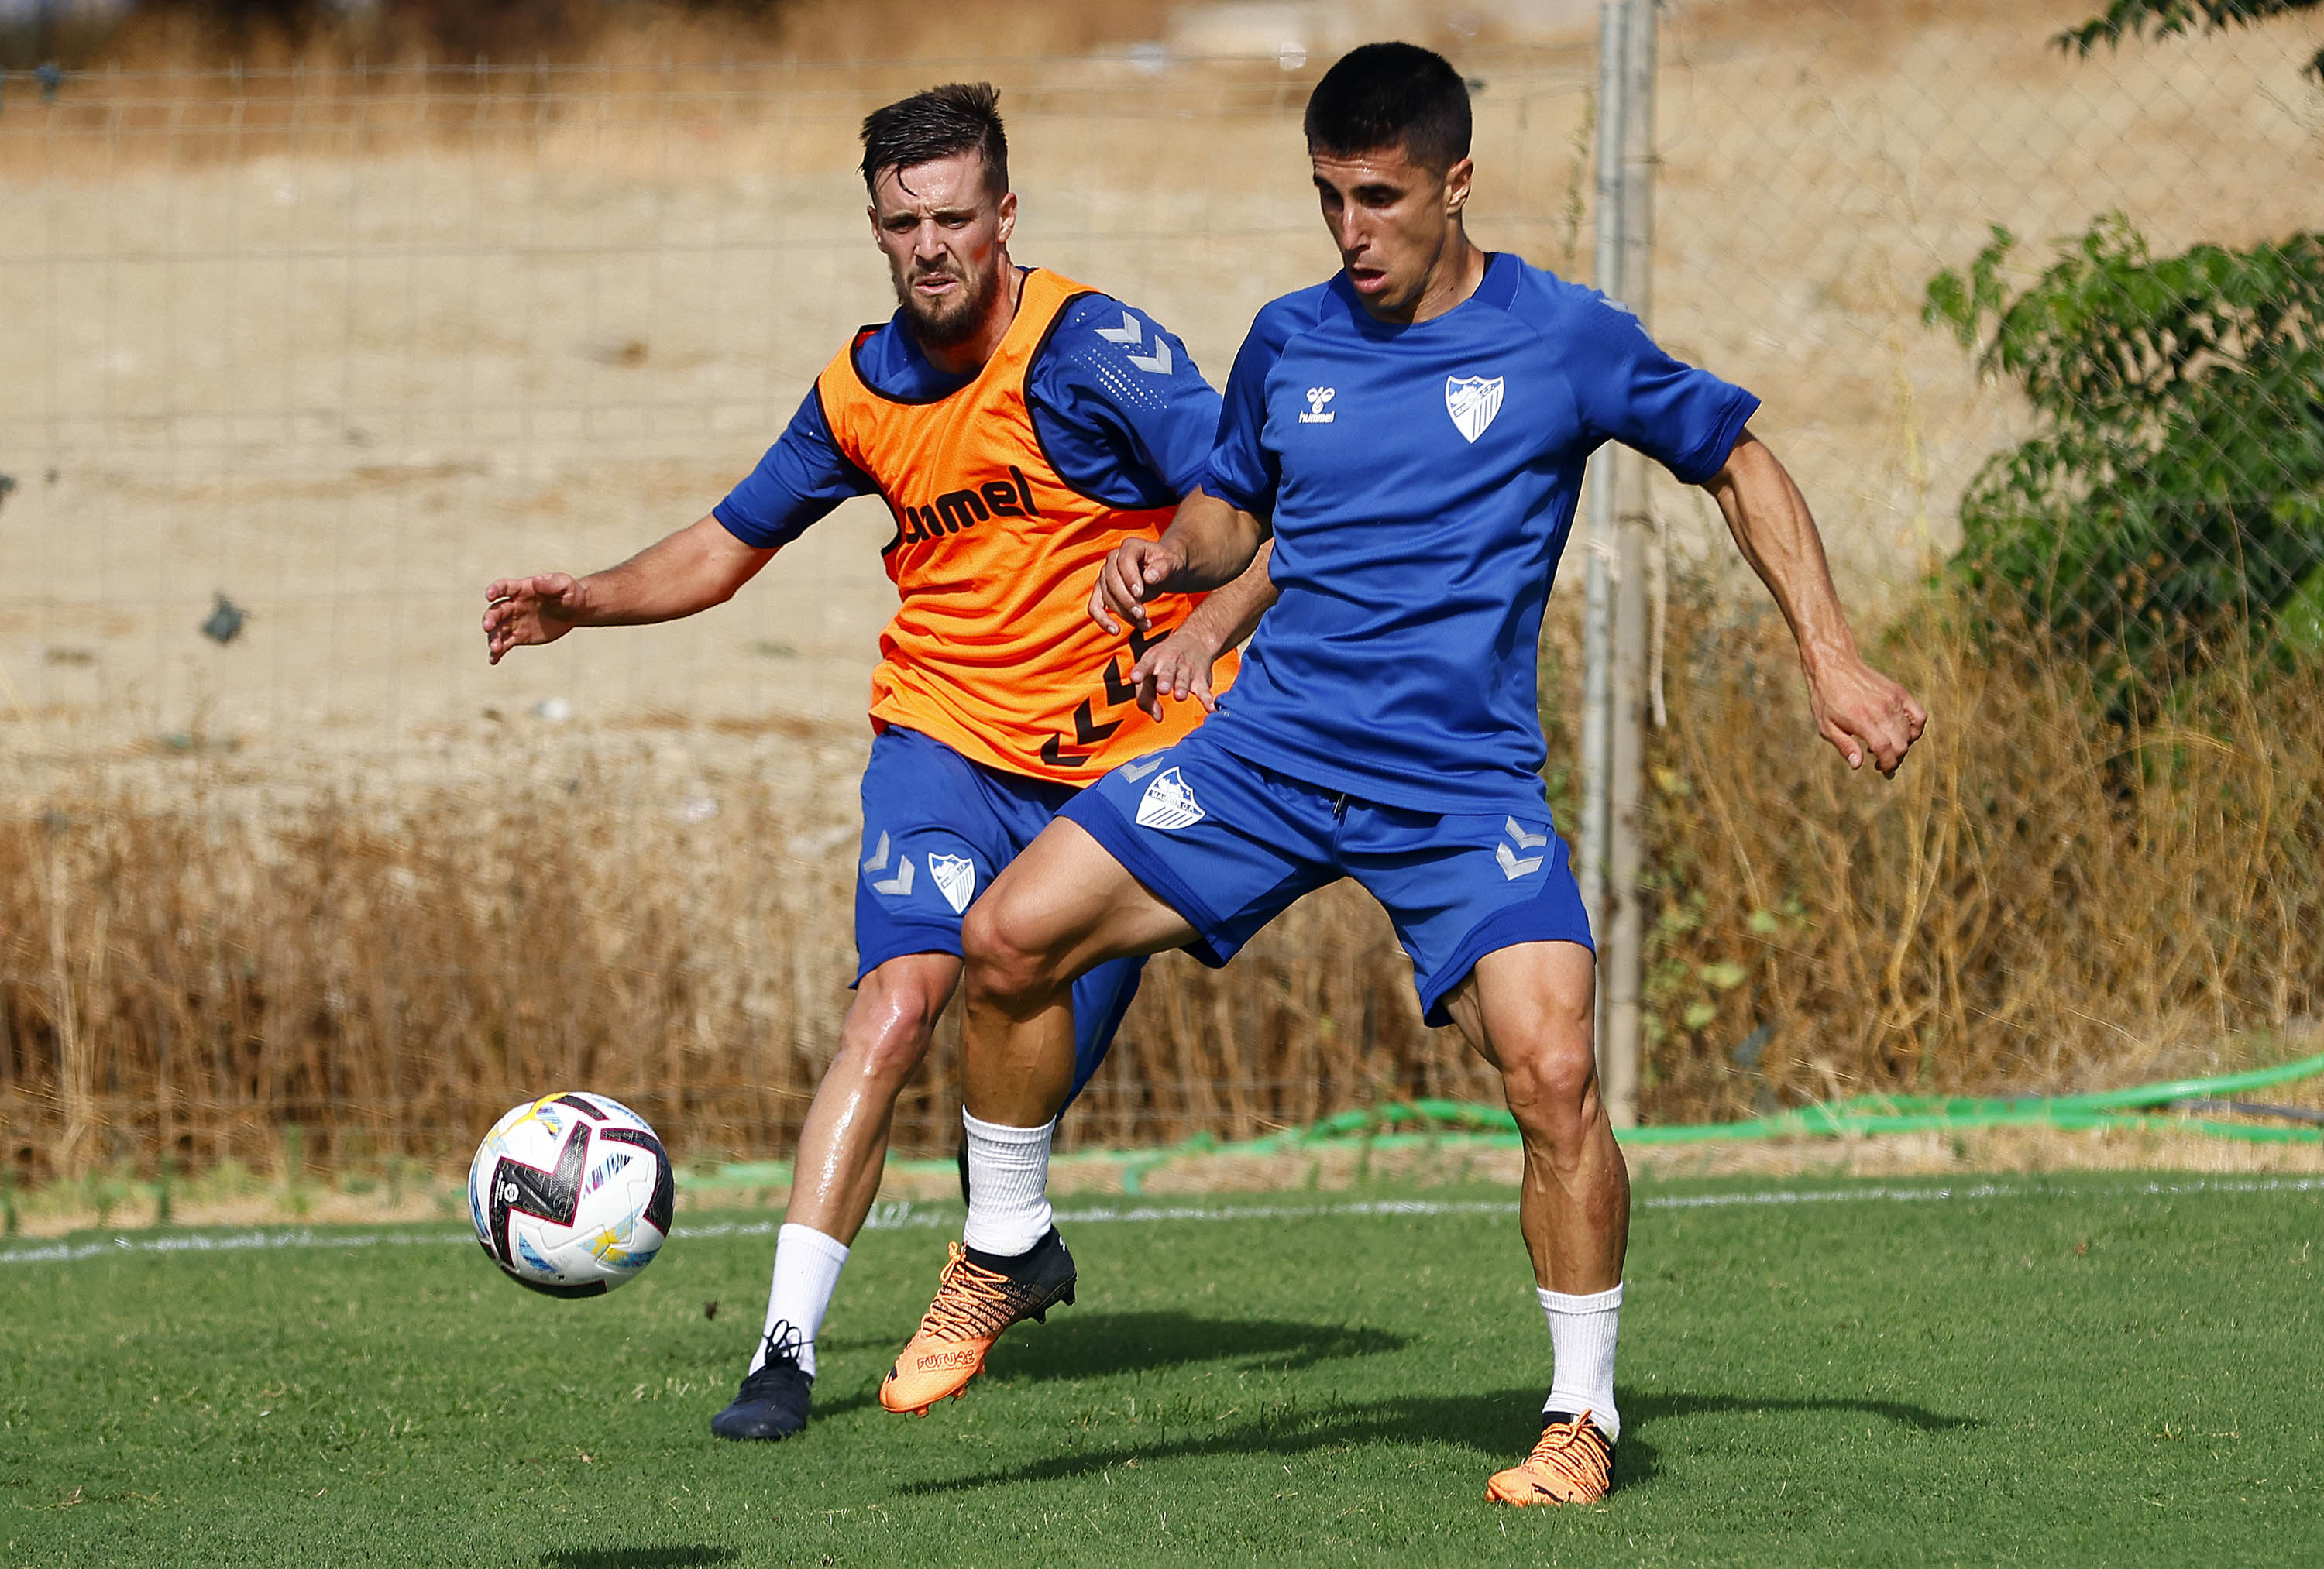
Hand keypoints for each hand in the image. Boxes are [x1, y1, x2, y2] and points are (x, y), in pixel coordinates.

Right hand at [483, 573, 584, 664]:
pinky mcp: (519, 636)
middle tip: (488, 626)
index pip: (504, 587)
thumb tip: (537, 580)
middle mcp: (514, 605)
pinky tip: (493, 660)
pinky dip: (497, 652)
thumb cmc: (569, 594)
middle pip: (496, 611)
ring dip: (493, 638)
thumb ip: (552, 583)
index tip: (489, 595)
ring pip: (498, 630)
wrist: (575, 612)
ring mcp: (515, 621)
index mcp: (522, 589)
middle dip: (490, 618)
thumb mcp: (565, 585)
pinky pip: (505, 644)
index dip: (495, 589)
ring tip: (495, 648)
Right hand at [1088, 536, 1184, 635]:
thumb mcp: (1172, 564)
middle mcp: (1113, 558)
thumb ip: (1163, 568)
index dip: (1130, 578)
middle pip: (1111, 580)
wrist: (1162, 573)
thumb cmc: (1168, 566)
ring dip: (1124, 614)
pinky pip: (1095, 606)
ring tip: (1145, 625)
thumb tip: (1149, 578)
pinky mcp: (1102, 591)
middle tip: (1142, 614)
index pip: (1124, 561)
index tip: (1140, 594)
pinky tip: (1116, 631)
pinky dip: (1102, 620)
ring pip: (1107, 597)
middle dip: (1126, 600)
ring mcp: (1106, 575)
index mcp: (1130, 547)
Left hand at [1128, 627, 1224, 720]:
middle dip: (1165, 680)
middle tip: (1162, 688)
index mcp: (1153, 660)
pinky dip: (1208, 700)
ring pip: (1184, 680)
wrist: (1194, 640)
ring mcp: (1186, 670)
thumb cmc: (1165, 661)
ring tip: (1180, 696)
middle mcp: (1169, 663)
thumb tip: (1156, 717)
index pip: (1144, 666)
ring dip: (1182, 688)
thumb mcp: (1150, 670)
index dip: (1139, 672)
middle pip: (1166, 672)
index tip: (1135, 678)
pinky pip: (1205, 690)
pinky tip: (1211, 708)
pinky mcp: (1200, 679)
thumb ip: (1146, 696)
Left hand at [1806, 653, 1926, 776]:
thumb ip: (1844, 746)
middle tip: (1883, 763)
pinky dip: (1916, 729)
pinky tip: (1904, 734)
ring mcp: (1893, 700)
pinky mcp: (1900, 692)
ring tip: (1886, 747)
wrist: (1835, 666)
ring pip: (1910, 733)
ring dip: (1902, 746)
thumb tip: (1858, 765)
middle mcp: (1882, 710)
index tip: (1883, 771)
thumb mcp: (1826, 726)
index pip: (1886, 750)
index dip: (1887, 764)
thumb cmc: (1826, 698)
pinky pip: (1919, 716)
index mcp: (1863, 720)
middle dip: (1895, 759)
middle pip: (1901, 744)